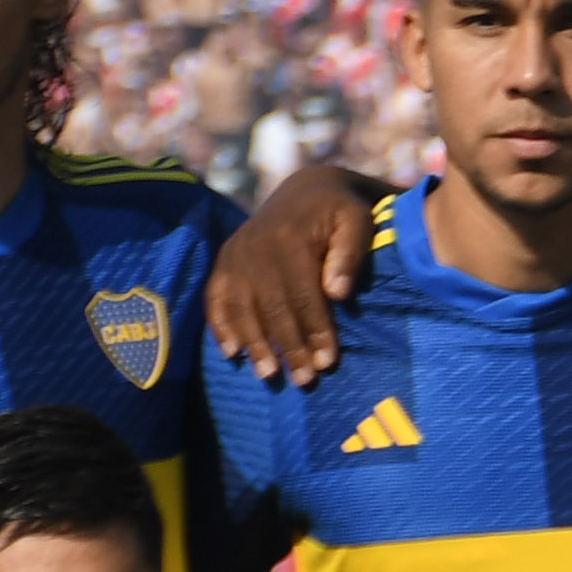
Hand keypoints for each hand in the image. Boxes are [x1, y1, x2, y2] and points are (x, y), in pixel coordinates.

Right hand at [207, 162, 386, 383]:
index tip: (327, 362)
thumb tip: (338, 293)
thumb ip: (350, 254)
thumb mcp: (357, 221)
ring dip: (254, 344)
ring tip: (269, 374)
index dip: (315, 331)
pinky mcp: (224, 261)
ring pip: (241, 307)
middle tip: (304, 380)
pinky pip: (215, 297)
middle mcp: (255, 247)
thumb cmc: (339, 212)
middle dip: (288, 346)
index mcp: (289, 238)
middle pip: (272, 307)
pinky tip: (231, 353)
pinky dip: (220, 326)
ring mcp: (236, 254)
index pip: (303, 295)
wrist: (305, 190)